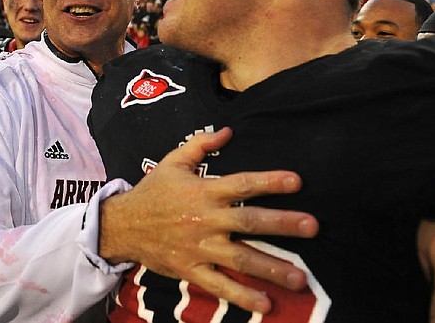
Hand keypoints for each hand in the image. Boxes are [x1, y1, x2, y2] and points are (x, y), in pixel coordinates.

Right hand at [99, 127, 317, 313]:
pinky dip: (242, 296)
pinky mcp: (191, 270)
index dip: (270, 182)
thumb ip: (200, 144)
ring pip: (240, 259)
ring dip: (271, 268)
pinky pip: (219, 286)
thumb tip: (228, 130)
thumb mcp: (173, 161)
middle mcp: (206, 219)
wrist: (122, 225)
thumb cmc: (153, 191)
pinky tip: (267, 304)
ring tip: (300, 278)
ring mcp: (199, 247)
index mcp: (204, 191)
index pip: (242, 184)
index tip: (297, 181)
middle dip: (282, 224)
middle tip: (312, 226)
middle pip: (249, 222)